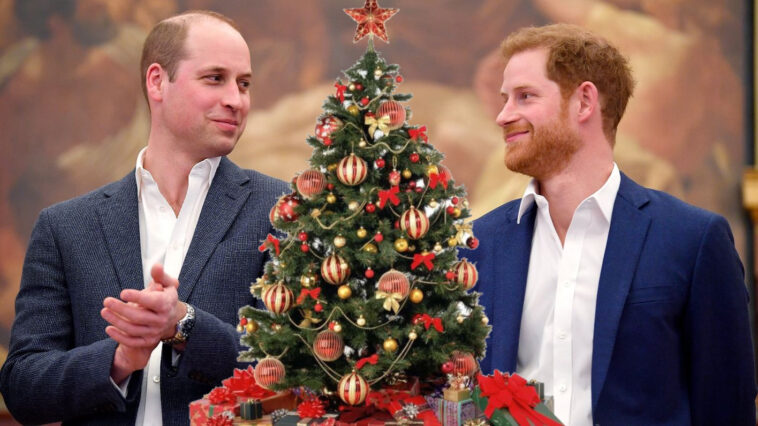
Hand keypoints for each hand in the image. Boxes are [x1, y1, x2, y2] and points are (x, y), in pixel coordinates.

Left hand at [101, 264, 185, 379]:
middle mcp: (161, 320)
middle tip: (107, 301)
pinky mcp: (148, 341)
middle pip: (138, 316)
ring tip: (104, 311)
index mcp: (166, 304)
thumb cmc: (165, 297)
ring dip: (116, 321)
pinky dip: (119, 337)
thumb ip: (160, 275)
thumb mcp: (167, 284)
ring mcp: (155, 332)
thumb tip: (156, 266)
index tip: (123, 293)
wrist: (173, 317)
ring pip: (133, 329)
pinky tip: (108, 328)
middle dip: (120, 309)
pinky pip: (132, 341)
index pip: (152, 302)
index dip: (137, 297)